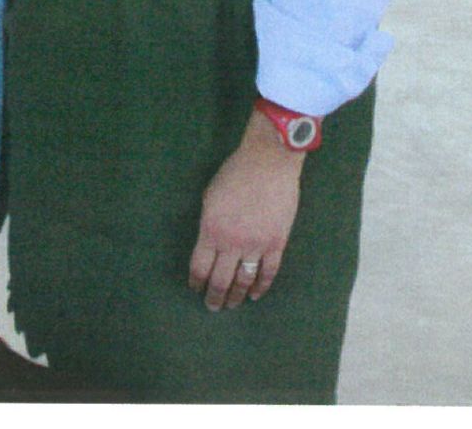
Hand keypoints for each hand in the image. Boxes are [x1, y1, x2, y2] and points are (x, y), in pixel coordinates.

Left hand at [188, 113, 304, 308]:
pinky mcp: (277, 244)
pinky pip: (268, 272)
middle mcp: (232, 243)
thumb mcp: (210, 197)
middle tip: (212, 307)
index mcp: (211, 230)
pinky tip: (255, 295)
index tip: (195, 289)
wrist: (268, 164)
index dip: (196, 281)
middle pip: (220, 280)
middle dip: (214, 296)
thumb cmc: (234, 174)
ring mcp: (256, 245)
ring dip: (236, 297)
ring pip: (244, 281)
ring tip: (231, 306)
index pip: (199, 266)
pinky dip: (261, 287)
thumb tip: (209, 243)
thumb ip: (209, 223)